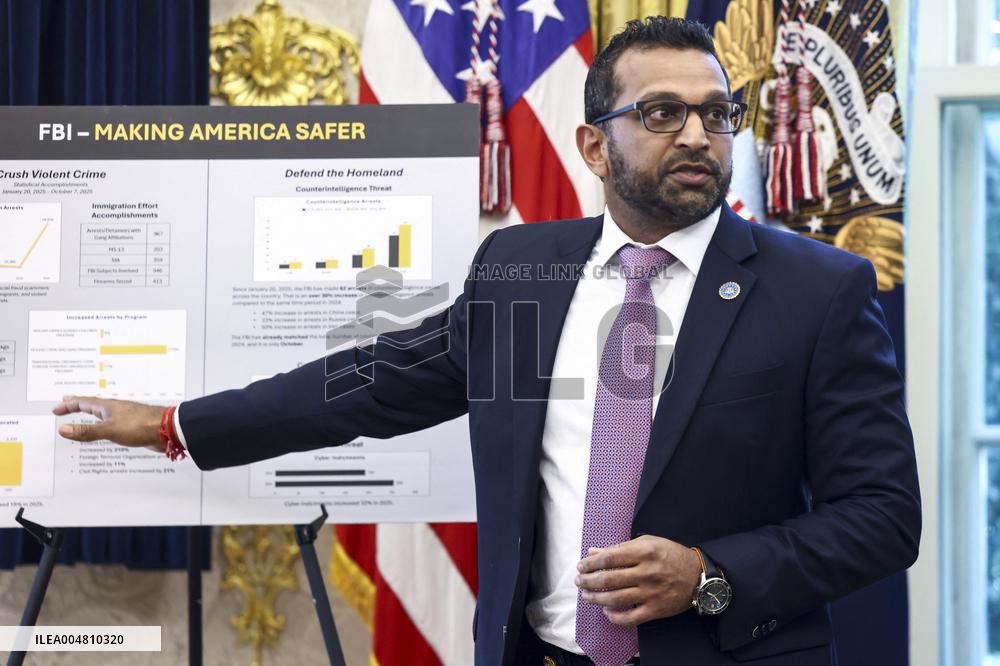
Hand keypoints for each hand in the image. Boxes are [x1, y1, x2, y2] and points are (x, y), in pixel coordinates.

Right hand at [52, 395, 165, 451]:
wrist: (168, 430)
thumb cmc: (141, 426)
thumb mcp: (109, 430)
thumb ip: (87, 431)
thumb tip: (63, 429)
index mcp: (108, 407)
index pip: (83, 403)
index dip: (68, 406)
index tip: (56, 409)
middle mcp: (116, 409)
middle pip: (93, 405)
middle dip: (78, 405)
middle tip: (67, 402)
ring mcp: (125, 417)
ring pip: (103, 414)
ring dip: (91, 414)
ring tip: (84, 414)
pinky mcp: (133, 426)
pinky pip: (113, 424)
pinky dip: (104, 425)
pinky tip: (107, 429)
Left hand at [575, 535, 701, 625]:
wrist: (698, 576)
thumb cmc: (671, 555)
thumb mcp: (648, 543)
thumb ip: (621, 547)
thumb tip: (594, 552)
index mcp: (644, 551)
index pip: (609, 557)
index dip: (591, 563)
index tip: (581, 566)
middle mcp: (647, 572)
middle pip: (609, 579)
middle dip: (588, 581)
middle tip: (579, 581)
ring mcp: (651, 592)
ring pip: (616, 598)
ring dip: (596, 599)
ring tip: (586, 596)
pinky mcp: (656, 609)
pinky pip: (630, 618)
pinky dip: (615, 617)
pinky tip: (607, 612)